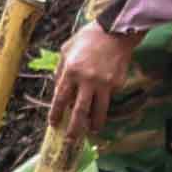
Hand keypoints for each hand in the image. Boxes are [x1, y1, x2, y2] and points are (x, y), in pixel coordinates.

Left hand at [47, 21, 140, 136]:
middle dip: (74, 129)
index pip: (60, 99)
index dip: (56, 113)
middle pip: (79, 111)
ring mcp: (104, 83)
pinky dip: (104, 104)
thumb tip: (59, 89)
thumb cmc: (87, 38)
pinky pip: (108, 98)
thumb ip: (61, 70)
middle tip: (70, 140)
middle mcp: (87, 80)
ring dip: (94, 124)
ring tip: (92, 131)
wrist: (115, 31)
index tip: (54, 124)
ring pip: (98, 111)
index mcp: (71, 71)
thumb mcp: (66, 50)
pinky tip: (102, 106)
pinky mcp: (117, 84)